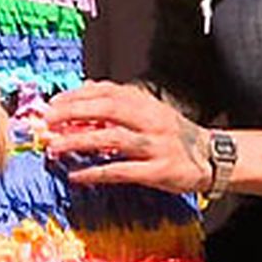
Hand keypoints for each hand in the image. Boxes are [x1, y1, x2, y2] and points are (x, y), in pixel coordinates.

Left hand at [44, 81, 211, 192]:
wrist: (213, 158)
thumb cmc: (175, 135)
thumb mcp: (150, 111)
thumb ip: (118, 101)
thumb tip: (85, 86)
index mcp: (146, 103)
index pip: (107, 91)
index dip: (77, 95)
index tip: (52, 104)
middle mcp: (151, 119)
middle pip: (106, 109)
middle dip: (73, 113)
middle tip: (47, 122)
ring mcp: (155, 145)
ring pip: (112, 138)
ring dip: (79, 141)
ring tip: (54, 147)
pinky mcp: (158, 171)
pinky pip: (122, 170)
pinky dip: (97, 172)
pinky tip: (77, 175)